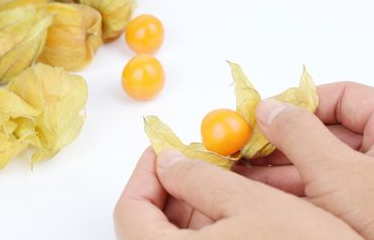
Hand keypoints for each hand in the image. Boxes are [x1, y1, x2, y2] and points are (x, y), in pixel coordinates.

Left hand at [114, 148, 359, 239]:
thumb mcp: (251, 204)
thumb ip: (198, 178)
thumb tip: (168, 162)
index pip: (130, 211)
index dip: (145, 173)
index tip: (162, 150)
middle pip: (149, 225)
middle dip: (172, 187)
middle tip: (196, 162)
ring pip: (175, 238)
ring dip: (193, 206)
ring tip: (222, 182)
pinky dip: (209, 227)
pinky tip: (234, 211)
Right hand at [236, 82, 373, 238]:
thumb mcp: (339, 176)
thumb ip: (300, 135)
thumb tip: (268, 109)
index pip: (343, 97)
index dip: (300, 102)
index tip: (265, 114)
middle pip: (326, 129)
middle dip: (282, 139)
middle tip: (248, 144)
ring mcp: (371, 181)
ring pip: (321, 160)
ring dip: (282, 164)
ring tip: (246, 169)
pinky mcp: (362, 206)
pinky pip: (324, 186)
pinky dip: (295, 185)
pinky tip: (264, 189)